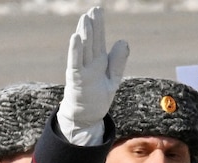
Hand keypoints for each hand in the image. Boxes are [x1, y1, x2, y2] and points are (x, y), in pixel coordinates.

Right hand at [57, 6, 128, 140]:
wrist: (87, 116)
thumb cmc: (98, 97)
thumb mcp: (113, 78)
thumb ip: (118, 61)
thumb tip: (122, 40)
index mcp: (98, 61)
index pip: (99, 39)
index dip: (99, 25)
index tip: (98, 10)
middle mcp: (89, 63)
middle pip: (91, 41)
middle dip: (92, 25)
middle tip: (93, 10)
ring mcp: (82, 70)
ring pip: (84, 49)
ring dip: (84, 34)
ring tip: (85, 18)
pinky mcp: (76, 79)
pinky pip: (75, 63)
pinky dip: (75, 51)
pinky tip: (75, 38)